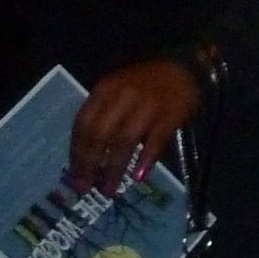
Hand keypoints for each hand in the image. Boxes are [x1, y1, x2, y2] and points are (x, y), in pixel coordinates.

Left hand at [71, 59, 202, 193]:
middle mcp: (123, 96)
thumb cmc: (146, 83)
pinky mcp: (171, 114)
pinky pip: (155, 140)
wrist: (185, 68)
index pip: (83, 124)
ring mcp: (148, 105)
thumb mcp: (117, 91)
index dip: (76, 152)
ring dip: (114, 168)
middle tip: (86, 187)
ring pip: (124, 141)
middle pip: (100, 134)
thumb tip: (86, 154)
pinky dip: (145, 159)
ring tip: (109, 189)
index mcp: (106, 90)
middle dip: (91, 164)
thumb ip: (102, 114)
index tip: (73, 175)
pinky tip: (137, 176)